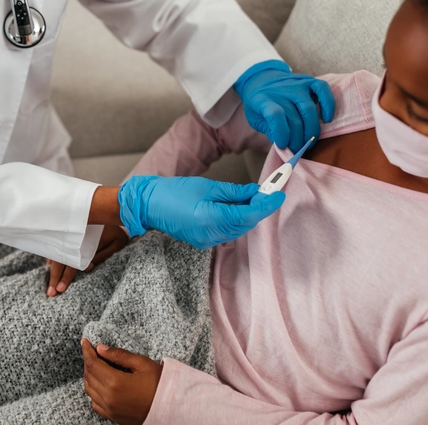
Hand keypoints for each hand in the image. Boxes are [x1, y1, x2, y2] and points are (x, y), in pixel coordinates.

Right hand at [46, 225, 128, 296]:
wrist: (114, 208)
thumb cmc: (118, 229)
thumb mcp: (116, 243)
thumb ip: (103, 256)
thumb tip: (88, 268)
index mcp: (87, 244)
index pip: (73, 264)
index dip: (66, 277)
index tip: (60, 289)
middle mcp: (75, 240)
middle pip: (61, 261)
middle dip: (54, 278)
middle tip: (50, 293)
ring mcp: (71, 236)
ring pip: (56, 254)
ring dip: (51, 269)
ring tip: (48, 283)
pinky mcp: (70, 233)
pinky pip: (57, 246)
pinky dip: (52, 257)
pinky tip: (49, 266)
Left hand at [82, 339, 161, 424]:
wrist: (171, 409)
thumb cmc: (160, 385)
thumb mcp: (142, 364)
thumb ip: (120, 355)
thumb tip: (101, 348)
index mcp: (115, 382)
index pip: (92, 363)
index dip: (87, 351)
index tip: (85, 341)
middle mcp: (108, 397)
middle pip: (88, 376)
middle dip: (88, 361)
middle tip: (92, 351)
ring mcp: (110, 409)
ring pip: (89, 390)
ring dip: (88, 376)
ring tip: (95, 365)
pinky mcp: (113, 417)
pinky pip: (95, 404)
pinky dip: (93, 392)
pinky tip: (99, 384)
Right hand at [119, 176, 285, 248]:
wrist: (149, 205)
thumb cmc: (173, 192)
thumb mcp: (207, 186)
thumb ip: (234, 192)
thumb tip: (256, 192)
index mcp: (211, 219)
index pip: (249, 215)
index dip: (266, 205)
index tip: (278, 194)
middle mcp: (210, 234)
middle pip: (245, 224)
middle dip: (259, 208)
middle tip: (268, 191)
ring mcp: (206, 240)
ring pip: (238, 230)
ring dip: (248, 215)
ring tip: (253, 197)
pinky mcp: (203, 241)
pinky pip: (227, 232)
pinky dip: (236, 221)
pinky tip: (236, 207)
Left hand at [234, 60, 335, 151]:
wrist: (261, 79)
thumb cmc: (259, 104)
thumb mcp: (255, 118)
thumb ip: (268, 130)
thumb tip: (285, 144)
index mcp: (263, 100)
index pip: (275, 115)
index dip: (281, 133)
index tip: (283, 145)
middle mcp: (281, 91)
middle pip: (295, 118)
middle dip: (298, 139)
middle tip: (297, 150)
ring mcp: (296, 84)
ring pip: (309, 109)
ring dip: (311, 130)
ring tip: (308, 143)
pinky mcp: (308, 81)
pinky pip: (322, 89)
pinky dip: (328, 104)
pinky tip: (327, 119)